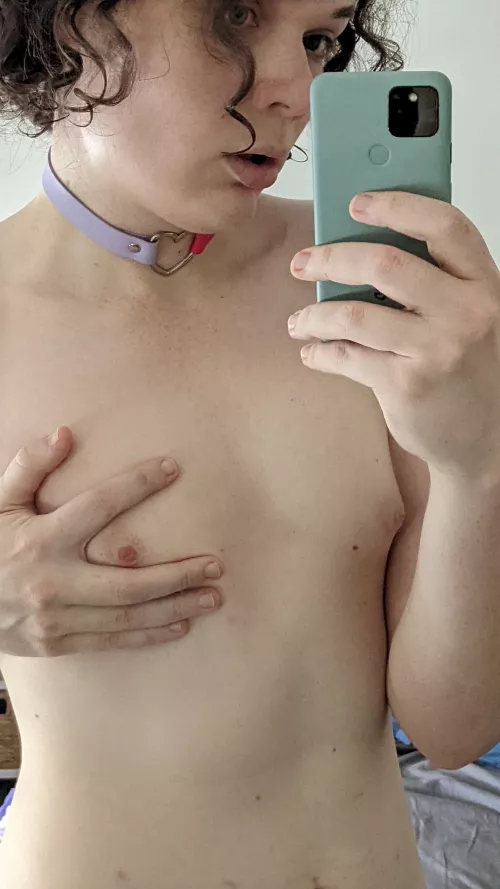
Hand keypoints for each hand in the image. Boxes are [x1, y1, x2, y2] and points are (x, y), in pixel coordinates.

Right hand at [0, 427, 223, 656]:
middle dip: (178, 574)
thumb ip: (29, 467)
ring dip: (175, 606)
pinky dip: (149, 634)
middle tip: (216, 565)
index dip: (137, 484)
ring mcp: (57, 618)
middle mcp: (54, 582)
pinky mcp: (58, 643)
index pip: (99, 506)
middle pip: (129, 582)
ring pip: (128, 616)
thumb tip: (65, 434)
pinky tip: (181, 625)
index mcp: (42, 539)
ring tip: (212, 596)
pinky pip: (112, 641)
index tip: (171, 468)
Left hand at [288, 191, 499, 479]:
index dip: (397, 206)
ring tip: (300, 322)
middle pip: (385, 263)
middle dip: (331, 258)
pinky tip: (312, 352)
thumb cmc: (470, 372)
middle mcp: (467, 313)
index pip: (445, 225)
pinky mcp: (409, 385)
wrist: (487, 440)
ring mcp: (438, 350)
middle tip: (303, 263)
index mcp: (484, 284)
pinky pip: (347, 356)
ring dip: (315, 315)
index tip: (355, 204)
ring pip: (355, 313)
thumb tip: (361, 250)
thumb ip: (436, 283)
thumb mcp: (470, 317)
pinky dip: (321, 352)